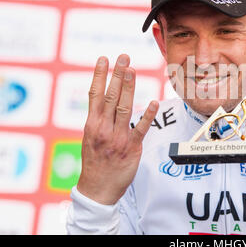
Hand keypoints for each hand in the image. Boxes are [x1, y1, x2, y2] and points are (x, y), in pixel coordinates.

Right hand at [77, 54, 158, 204]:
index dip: (99, 75)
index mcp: (92, 124)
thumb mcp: (90, 138)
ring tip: (132, 70)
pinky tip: (153, 101)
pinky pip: (140, 128)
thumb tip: (106, 99)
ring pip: (124, 107)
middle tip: (124, 57)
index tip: (104, 59)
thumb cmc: (95, 162)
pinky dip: (148, 115)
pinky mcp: (131, 147)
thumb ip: (99, 119)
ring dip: (129, 88)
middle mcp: (103, 128)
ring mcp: (117, 137)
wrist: (98, 189)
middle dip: (117, 75)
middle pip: (111, 96)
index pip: (95, 94)